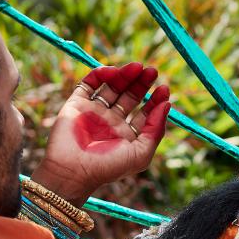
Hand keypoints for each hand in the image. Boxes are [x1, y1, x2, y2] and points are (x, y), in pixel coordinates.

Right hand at [31, 62, 170, 204]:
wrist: (72, 171)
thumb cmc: (108, 167)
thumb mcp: (141, 153)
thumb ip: (156, 130)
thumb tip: (167, 105)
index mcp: (127, 135)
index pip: (145, 113)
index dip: (155, 101)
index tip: (164, 89)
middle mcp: (111, 122)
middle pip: (130, 96)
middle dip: (141, 84)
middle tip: (152, 71)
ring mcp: (94, 112)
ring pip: (112, 87)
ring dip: (124, 75)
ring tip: (138, 66)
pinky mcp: (77, 104)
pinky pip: (89, 84)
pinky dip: (100, 74)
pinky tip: (113, 71)